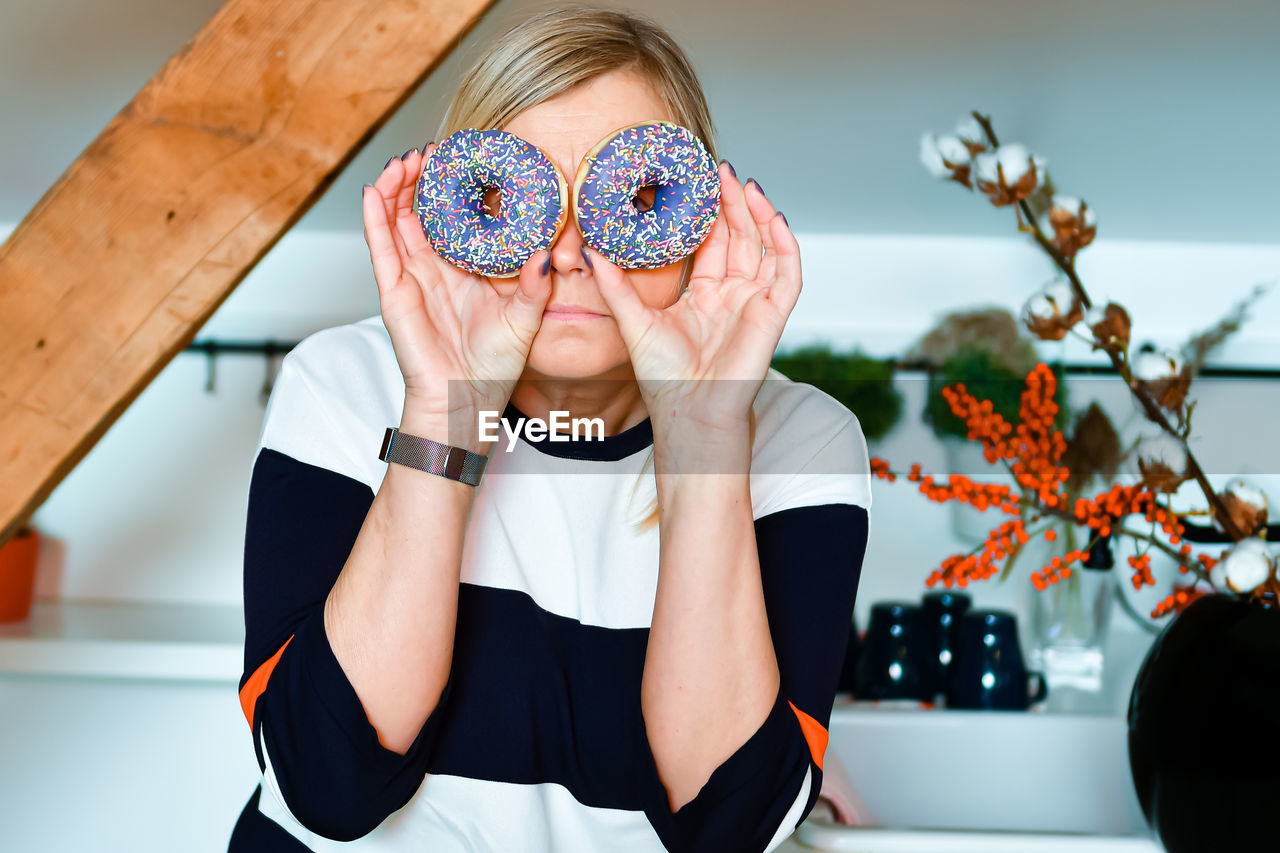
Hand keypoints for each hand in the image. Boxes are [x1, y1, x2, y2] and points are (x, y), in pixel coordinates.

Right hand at [362, 145, 551, 422]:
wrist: (465, 403)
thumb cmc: (493, 369)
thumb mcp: (525, 319)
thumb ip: (535, 284)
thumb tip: (548, 252)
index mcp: (466, 271)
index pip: (456, 220)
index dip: (455, 189)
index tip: (463, 160)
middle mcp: (437, 271)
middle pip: (421, 213)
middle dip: (423, 180)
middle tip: (430, 151)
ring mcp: (412, 279)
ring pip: (396, 223)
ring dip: (396, 189)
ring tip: (403, 161)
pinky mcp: (394, 293)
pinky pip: (380, 249)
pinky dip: (373, 219)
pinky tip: (373, 193)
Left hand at [588, 164, 801, 431]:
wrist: (688, 412)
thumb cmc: (663, 378)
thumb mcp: (632, 321)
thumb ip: (614, 285)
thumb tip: (590, 249)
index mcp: (702, 296)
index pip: (710, 244)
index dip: (708, 212)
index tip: (698, 180)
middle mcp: (731, 296)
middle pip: (738, 238)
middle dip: (732, 203)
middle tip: (721, 169)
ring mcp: (754, 303)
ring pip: (765, 248)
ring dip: (759, 215)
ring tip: (746, 184)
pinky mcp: (773, 315)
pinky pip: (788, 274)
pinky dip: (786, 245)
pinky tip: (776, 218)